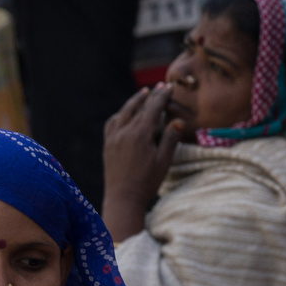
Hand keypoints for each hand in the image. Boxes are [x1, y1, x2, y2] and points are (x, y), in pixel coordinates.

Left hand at [101, 85, 184, 241]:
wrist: (122, 198)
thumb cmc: (147, 182)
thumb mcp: (164, 161)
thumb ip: (171, 139)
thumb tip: (178, 120)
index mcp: (140, 134)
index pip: (153, 108)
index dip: (162, 96)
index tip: (168, 87)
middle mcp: (124, 132)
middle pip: (139, 107)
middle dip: (150, 95)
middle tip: (159, 86)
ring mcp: (113, 138)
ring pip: (123, 112)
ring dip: (134, 101)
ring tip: (143, 94)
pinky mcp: (107, 145)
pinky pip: (112, 123)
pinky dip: (120, 114)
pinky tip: (124, 114)